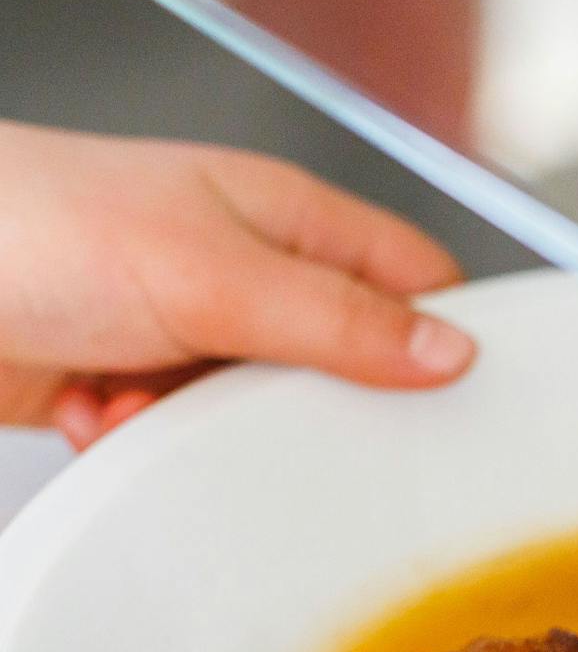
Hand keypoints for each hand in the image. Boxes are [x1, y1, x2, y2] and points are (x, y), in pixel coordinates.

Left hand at [0, 121, 473, 446]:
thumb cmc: (33, 224)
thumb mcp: (214, 275)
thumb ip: (339, 319)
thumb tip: (450, 352)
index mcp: (287, 215)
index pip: (414, 277)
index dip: (447, 334)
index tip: (461, 398)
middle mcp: (245, 267)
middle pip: (342, 356)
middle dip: (317, 404)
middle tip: (310, 436)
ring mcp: (188, 323)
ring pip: (260, 407)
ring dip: (215, 426)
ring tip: (167, 406)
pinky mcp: (133, 375)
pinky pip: (184, 432)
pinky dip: (149, 436)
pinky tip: (109, 411)